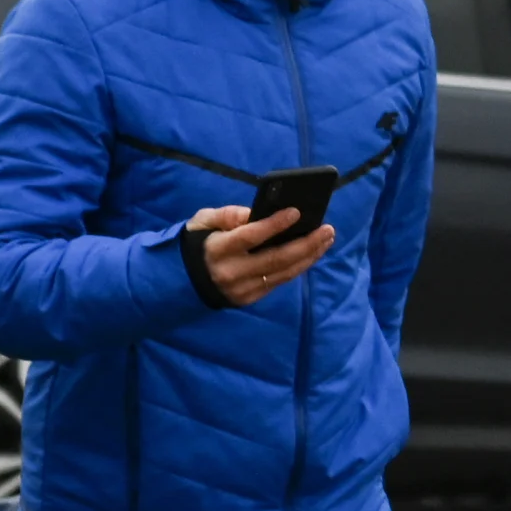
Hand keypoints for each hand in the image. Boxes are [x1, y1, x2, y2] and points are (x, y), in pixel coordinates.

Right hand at [190, 204, 335, 306]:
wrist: (183, 280)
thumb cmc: (198, 242)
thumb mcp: (203, 222)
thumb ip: (228, 215)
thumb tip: (256, 213)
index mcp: (218, 249)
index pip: (250, 236)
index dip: (274, 224)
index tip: (296, 212)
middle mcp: (231, 272)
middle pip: (276, 258)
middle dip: (305, 243)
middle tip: (327, 229)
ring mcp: (242, 289)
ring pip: (283, 272)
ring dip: (309, 256)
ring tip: (326, 239)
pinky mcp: (249, 298)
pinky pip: (279, 281)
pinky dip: (298, 266)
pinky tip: (311, 253)